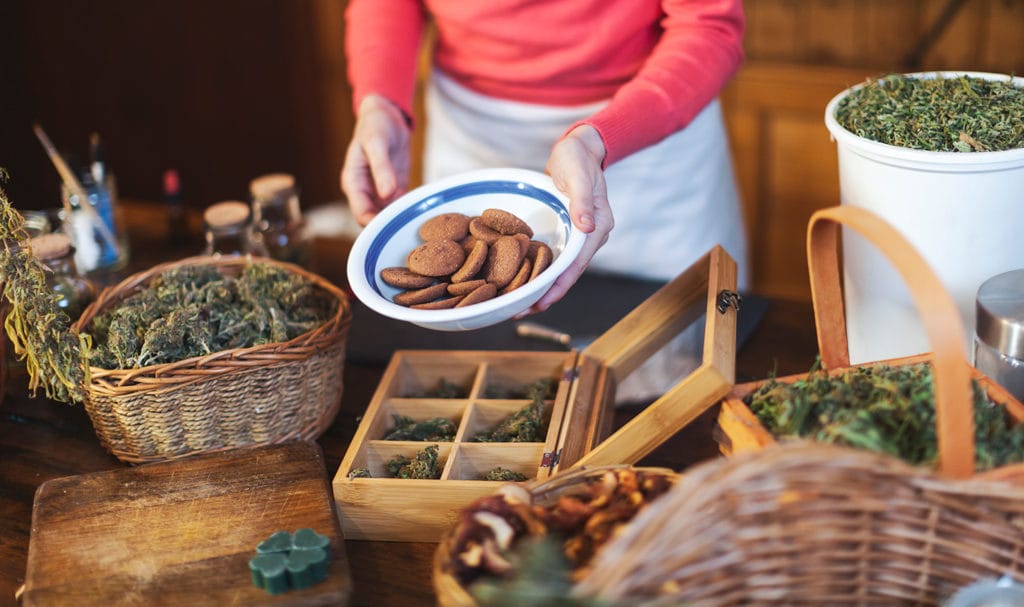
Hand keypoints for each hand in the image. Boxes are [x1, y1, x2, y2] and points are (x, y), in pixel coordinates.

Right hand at [340, 94, 412, 225]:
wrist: (385, 115)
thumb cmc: (375, 125)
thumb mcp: (376, 143)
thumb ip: (381, 168)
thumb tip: (386, 194)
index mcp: (353, 183)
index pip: (361, 214)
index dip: (375, 224)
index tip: (395, 227)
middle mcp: (365, 191)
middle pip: (374, 220)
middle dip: (390, 226)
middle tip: (413, 229)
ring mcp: (379, 192)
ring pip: (389, 216)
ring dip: (402, 220)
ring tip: (422, 225)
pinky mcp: (394, 189)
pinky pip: (401, 206)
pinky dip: (410, 210)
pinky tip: (424, 213)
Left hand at [523, 124, 611, 313]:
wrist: (580, 148)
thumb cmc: (578, 158)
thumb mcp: (578, 175)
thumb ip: (582, 201)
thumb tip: (587, 228)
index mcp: (598, 226)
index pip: (577, 264)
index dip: (559, 286)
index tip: (541, 303)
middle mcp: (591, 236)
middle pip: (569, 273)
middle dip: (547, 294)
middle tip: (520, 311)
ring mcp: (580, 236)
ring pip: (561, 268)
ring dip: (543, 286)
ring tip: (519, 303)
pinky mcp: (568, 231)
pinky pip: (555, 256)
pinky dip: (541, 269)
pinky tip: (524, 278)